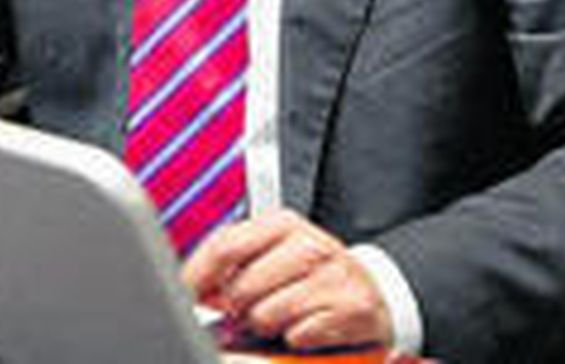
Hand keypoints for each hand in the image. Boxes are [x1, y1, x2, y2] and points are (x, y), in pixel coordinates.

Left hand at [182, 209, 393, 351]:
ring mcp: (332, 277)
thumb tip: (193, 287)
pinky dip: (296, 338)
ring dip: (266, 324)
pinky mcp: (350, 310)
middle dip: (238, 306)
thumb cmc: (313, 274)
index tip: (186, 294)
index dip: (198, 276)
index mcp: (283, 225)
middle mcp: (310, 245)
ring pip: (266, 314)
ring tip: (280, 316)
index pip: (225, 247)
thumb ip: (232, 262)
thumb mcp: (273, 252)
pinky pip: (298, 335)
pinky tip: (306, 327)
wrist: (377, 292)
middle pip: (242, 286)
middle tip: (251, 307)